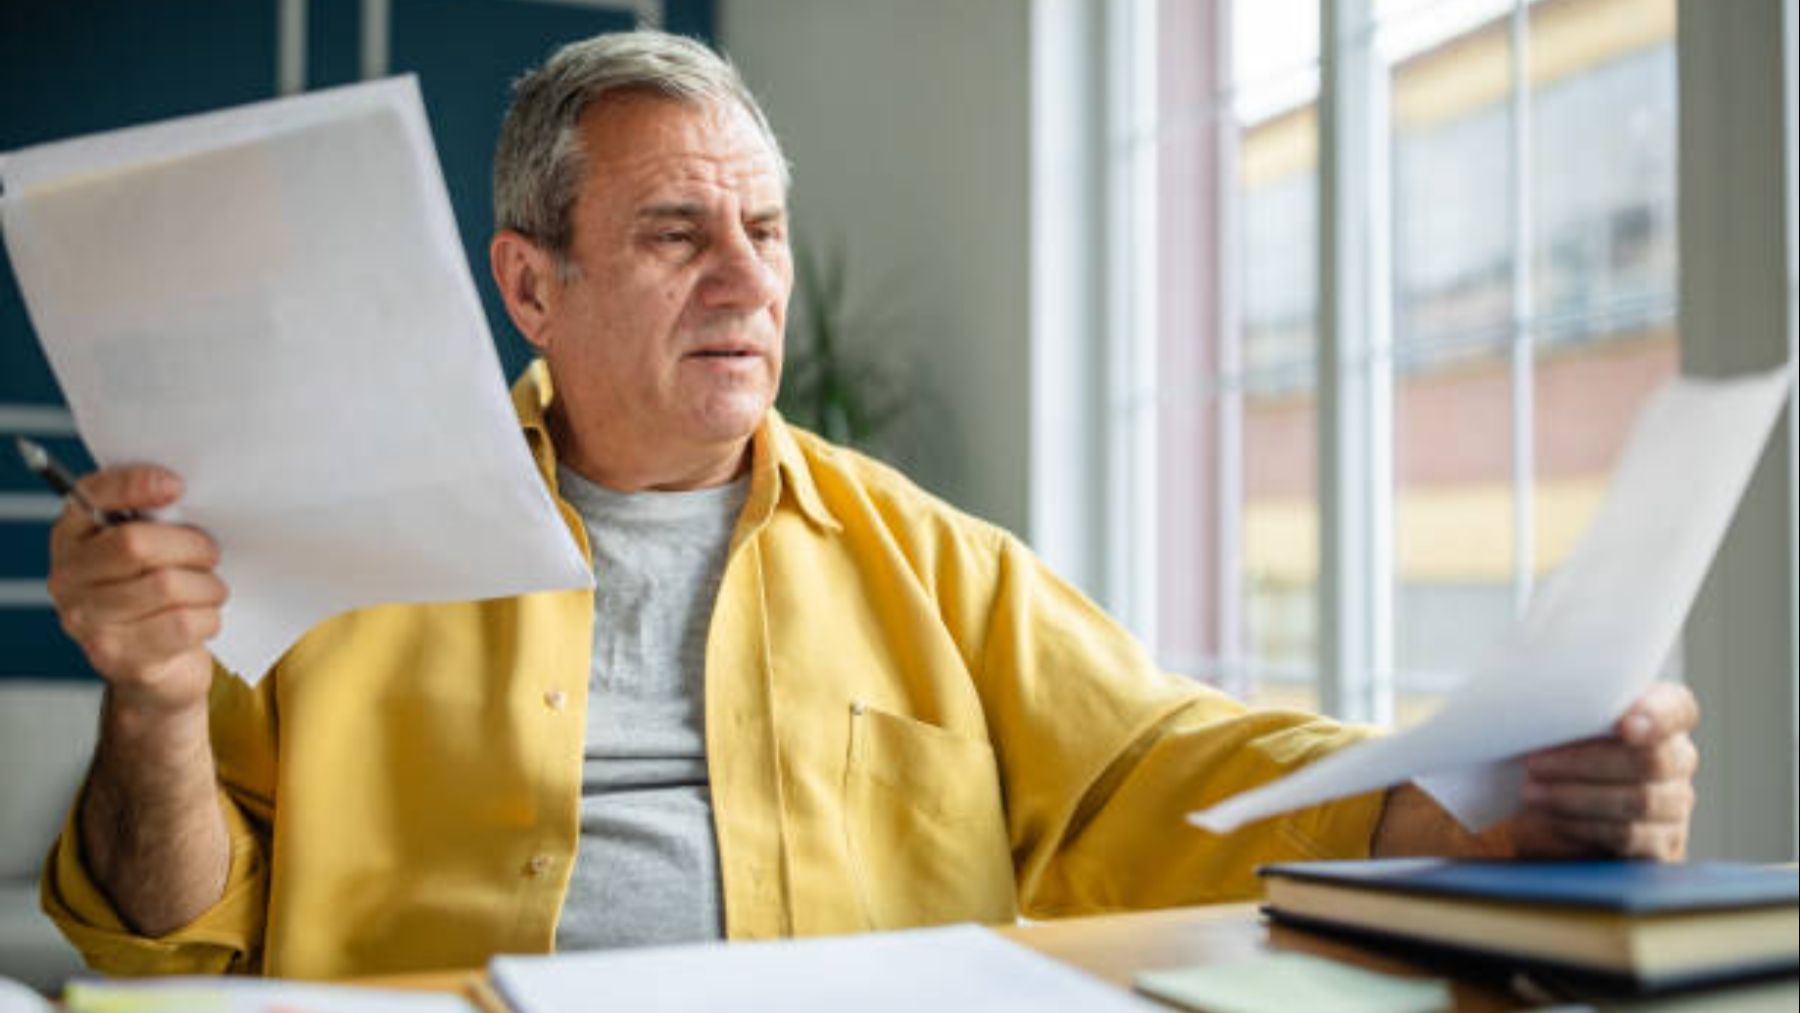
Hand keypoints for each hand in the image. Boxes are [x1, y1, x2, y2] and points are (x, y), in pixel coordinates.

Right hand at [47, 465, 225, 715]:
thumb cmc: (158, 595)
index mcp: (73, 536)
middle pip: (134, 545)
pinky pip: (181, 623)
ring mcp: (85, 620)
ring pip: (165, 585)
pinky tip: (205, 618)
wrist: (156, 670)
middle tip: (211, 553)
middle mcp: (68, 577)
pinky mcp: (115, 656)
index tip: (177, 486)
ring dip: (206, 586)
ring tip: (211, 590)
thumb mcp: (150, 551)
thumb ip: (156, 518)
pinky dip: (208, 618)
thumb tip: (184, 493)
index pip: (92, 495)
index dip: (134, 485)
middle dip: (189, 545)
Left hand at [1508, 682, 1698, 860]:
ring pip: (1639, 801)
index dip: (1655, 716)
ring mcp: (1674, 802)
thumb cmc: (1559, 744)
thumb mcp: (1563, 718)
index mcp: (1664, 714)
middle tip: (1533, 763)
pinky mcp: (1660, 843)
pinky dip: (1583, 825)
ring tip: (1531, 792)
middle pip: (1651, 760)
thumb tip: (1533, 701)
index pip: (1676, 709)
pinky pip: (1627, 836)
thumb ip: (1568, 706)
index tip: (1624, 726)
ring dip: (1576, 797)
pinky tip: (1550, 816)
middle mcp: (1678, 757)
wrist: (1554, 802)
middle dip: (1585, 762)